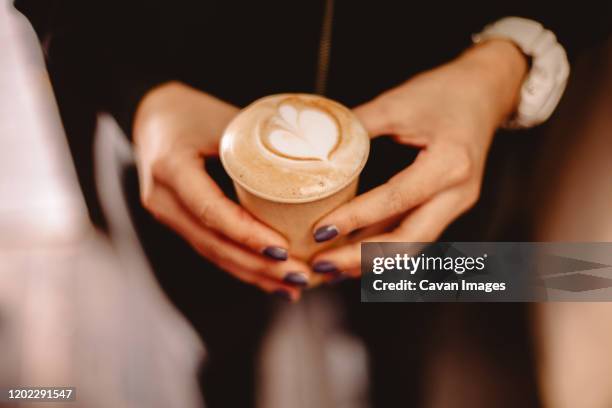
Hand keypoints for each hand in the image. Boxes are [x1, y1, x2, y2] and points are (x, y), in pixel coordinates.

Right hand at [133, 82, 311, 299]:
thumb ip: (259, 146)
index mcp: (171, 167)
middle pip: (213, 243)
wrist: (154, 116)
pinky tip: (268, 279)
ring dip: (253, 274)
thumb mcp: (224, 120)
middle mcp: (163, 199)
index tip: (282, 248)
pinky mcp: (179, 224)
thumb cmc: (192, 112)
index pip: (211, 210)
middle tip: (299, 276)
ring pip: (213, 254)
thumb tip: (313, 167)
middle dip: (258, 265)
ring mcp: (167, 215)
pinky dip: (241, 265)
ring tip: (292, 286)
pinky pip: (211, 249)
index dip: (247, 234)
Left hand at [311, 40, 527, 277]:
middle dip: (361, 258)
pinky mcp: (446, 207)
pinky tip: (350, 254)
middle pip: (409, 241)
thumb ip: (357, 126)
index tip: (320, 231)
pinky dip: (381, 249)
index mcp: (449, 164)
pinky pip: (412, 235)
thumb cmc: (445, 92)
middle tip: (320, 264)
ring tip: (329, 268)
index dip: (356, 219)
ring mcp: (455, 204)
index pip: (396, 200)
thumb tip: (312, 148)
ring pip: (411, 246)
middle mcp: (458, 193)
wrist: (484, 91)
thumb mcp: (398, 103)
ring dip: (369, 261)